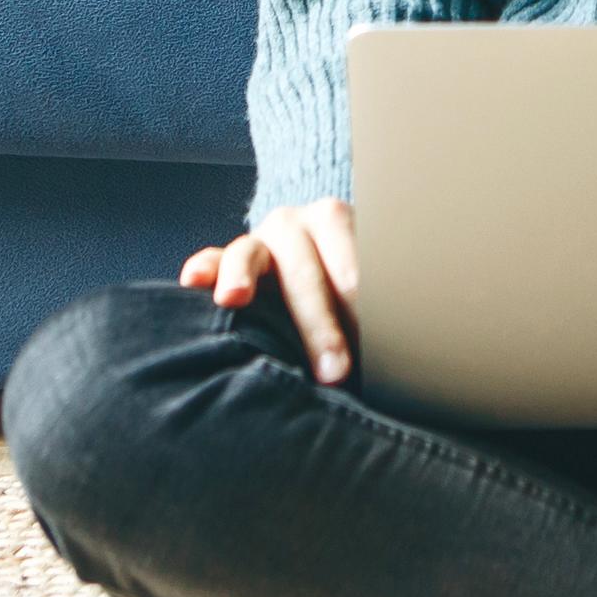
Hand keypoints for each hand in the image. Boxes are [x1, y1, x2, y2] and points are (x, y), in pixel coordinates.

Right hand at [180, 196, 361, 383]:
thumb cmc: (357, 303)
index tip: (379, 351)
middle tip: (335, 372)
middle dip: (320, 324)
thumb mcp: (373, 302)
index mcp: (346, 226)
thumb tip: (404, 365)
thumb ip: (379, 317)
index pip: (356, 269)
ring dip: (243, 278)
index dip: (367, 310)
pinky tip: (193, 280)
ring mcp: (261, 240)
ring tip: (234, 298)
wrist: (319, 277)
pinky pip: (212, 260)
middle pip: (308, 271)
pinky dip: (204, 268)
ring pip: (252, 255)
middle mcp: (301, 224)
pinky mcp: (226, 260)